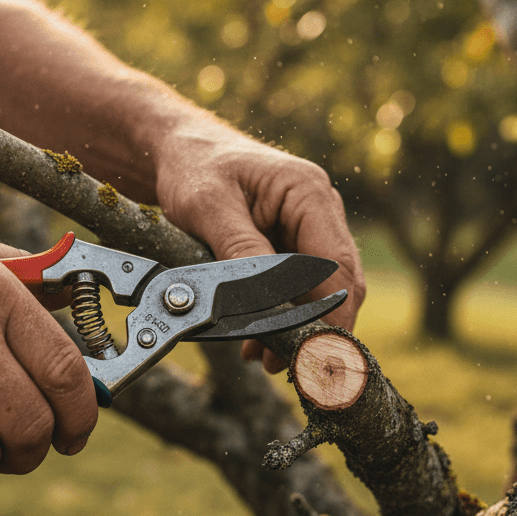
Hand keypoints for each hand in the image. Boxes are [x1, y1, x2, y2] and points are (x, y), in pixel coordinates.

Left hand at [153, 122, 364, 372]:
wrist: (178, 150)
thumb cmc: (193, 167)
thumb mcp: (208, 207)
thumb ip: (241, 250)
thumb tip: (270, 297)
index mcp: (308, 192)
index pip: (336, 268)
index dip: (329, 316)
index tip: (311, 353)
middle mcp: (320, 210)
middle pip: (338, 284)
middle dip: (314, 328)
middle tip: (282, 365)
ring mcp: (310, 227)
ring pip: (320, 291)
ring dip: (297, 327)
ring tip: (263, 358)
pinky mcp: (293, 243)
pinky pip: (299, 287)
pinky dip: (282, 316)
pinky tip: (256, 342)